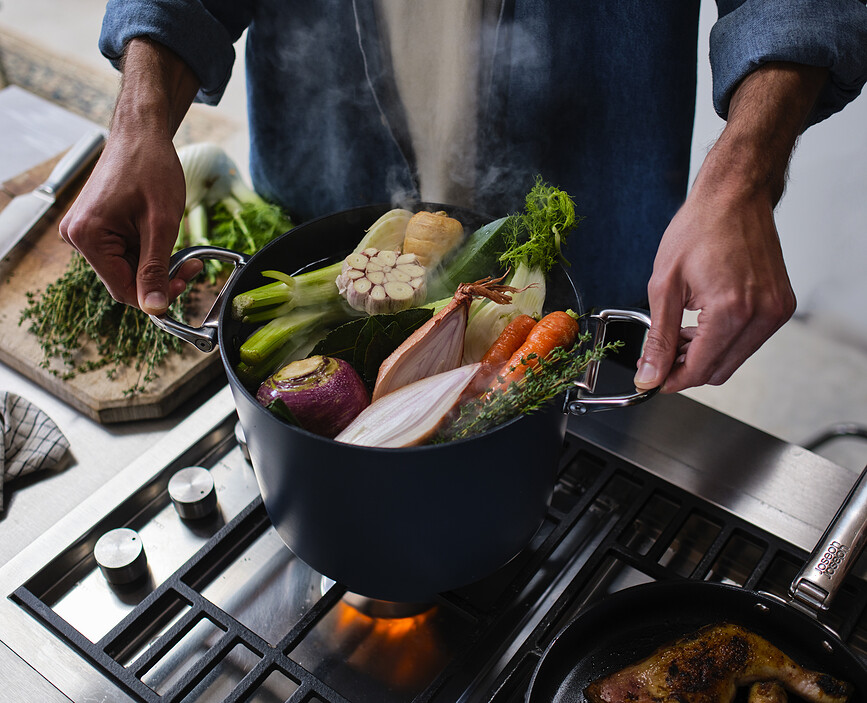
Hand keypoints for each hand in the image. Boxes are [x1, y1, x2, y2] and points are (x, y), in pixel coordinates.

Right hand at [59, 37, 200, 313]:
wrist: (141, 133)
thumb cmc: (152, 168)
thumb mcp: (161, 224)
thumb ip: (156, 270)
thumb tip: (155, 309)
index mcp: (88, 237)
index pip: (124, 290)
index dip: (157, 295)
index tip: (187, 282)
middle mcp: (77, 237)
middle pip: (125, 280)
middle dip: (160, 277)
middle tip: (191, 264)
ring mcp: (85, 231)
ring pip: (127, 268)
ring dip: (156, 263)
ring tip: (178, 243)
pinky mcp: (96, 226)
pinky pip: (124, 252)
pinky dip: (148, 250)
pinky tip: (161, 234)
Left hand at [634, 184, 794, 393]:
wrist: (734, 197)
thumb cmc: (699, 230)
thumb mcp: (664, 286)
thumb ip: (659, 337)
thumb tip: (650, 375)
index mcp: (731, 311)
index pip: (699, 369)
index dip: (671, 380)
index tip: (652, 378)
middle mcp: (762, 315)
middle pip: (719, 370)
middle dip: (686, 368)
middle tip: (660, 354)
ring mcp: (776, 310)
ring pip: (734, 358)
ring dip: (704, 355)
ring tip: (679, 334)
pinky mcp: (782, 305)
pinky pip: (749, 340)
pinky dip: (724, 340)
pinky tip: (702, 323)